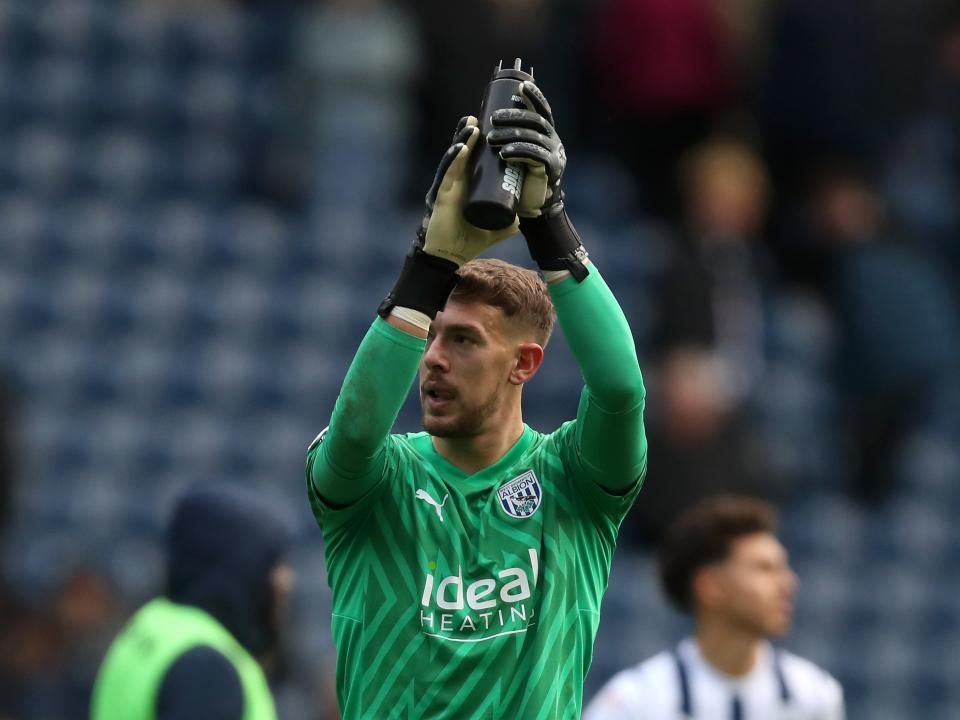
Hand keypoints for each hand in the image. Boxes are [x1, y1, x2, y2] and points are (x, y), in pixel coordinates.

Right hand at [421, 116, 518, 265]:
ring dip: (463, 140)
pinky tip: (461, 148)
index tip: (490, 126)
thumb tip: (528, 216)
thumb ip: (510, 222)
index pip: (473, 158)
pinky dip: (454, 160)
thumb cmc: (469, 240)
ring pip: (454, 158)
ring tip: (472, 125)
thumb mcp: (496, 228)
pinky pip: (447, 173)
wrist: (451, 256)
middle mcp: (456, 182)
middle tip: (479, 117)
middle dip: (470, 134)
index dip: (478, 142)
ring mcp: (447, 187)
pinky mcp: (441, 195)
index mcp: (467, 185)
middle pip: (462, 152)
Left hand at [485, 81, 565, 218]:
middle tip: (493, 119)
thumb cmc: (515, 174)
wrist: (528, 205)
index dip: (534, 96)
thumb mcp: (508, 150)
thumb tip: (472, 118)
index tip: (522, 86)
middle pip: (536, 121)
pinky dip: (519, 152)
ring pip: (533, 137)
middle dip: (515, 117)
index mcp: (544, 132)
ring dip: (511, 135)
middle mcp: (552, 139)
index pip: (542, 109)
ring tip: (491, 139)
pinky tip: (505, 153)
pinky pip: (536, 157)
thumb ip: (497, 135)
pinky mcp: (550, 170)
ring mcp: (553, 154)